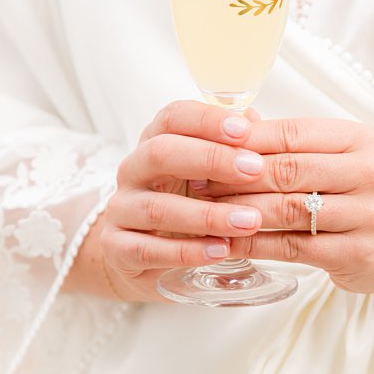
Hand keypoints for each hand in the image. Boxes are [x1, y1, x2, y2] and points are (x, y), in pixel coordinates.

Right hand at [80, 101, 268, 300]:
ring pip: (156, 208)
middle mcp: (133, 172)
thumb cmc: (191, 204)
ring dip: (207, 215)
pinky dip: (187, 252)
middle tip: (255, 170)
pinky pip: (147, 250)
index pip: (173, 118)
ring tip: (249, 221)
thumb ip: (232, 148)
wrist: (152, 255)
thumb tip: (254, 118)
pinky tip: (221, 251)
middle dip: (210, 159)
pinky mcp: (117, 248)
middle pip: (159, 153)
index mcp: (156, 143)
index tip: (245, 131)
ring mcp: (121, 210)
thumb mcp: (211, 174)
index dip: (207, 120)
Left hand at [192, 117, 373, 293]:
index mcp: (361, 140)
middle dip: (235, 176)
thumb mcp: (333, 158)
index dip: (245, 140)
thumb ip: (286, 142)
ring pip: (289, 210)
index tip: (204, 146)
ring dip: (240, 211)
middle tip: (195, 181)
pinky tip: (228, 242)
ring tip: (204, 211)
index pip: (293, 133)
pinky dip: (255, 244)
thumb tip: (225, 119)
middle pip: (289, 170)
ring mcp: (370, 215)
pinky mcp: (359, 253)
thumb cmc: (355, 194)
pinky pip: (294, 247)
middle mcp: (372, 173)